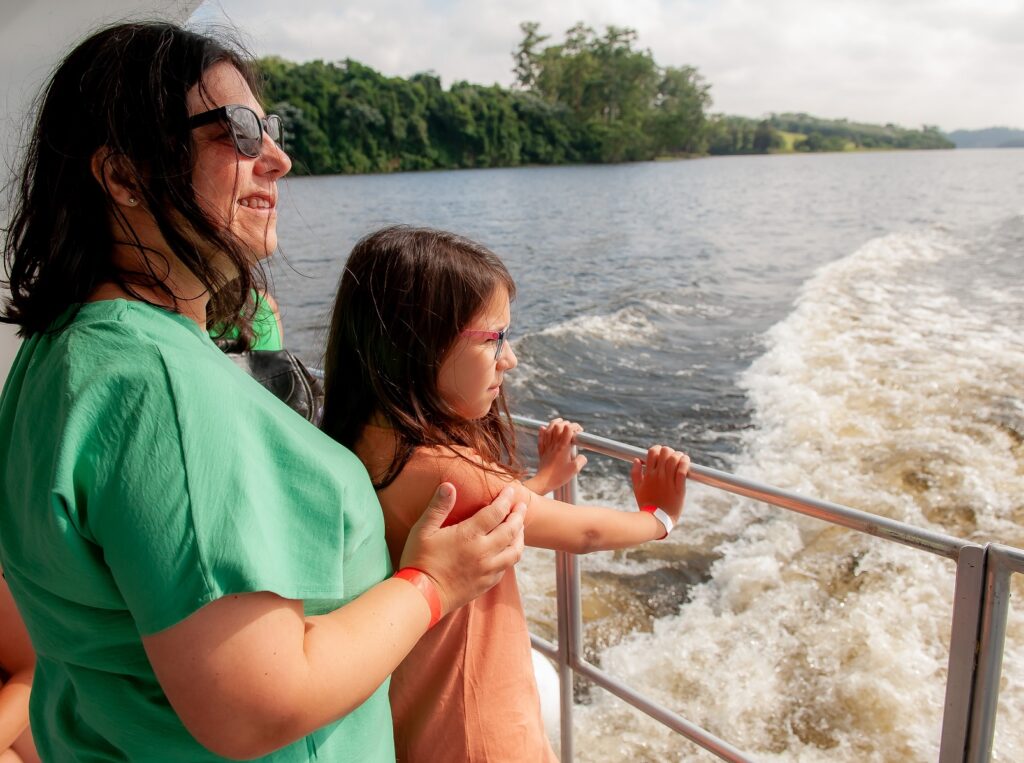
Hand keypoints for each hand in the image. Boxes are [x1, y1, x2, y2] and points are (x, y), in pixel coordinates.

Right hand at [399, 483, 525, 615]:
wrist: (422, 597)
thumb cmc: (419, 560)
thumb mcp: (423, 530)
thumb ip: (438, 507)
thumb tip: (449, 486)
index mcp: (469, 535)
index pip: (496, 512)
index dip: (505, 500)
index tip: (510, 491)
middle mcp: (484, 552)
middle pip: (511, 530)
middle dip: (518, 515)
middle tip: (521, 506)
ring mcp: (487, 569)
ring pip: (514, 551)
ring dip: (520, 537)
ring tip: (520, 527)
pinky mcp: (486, 583)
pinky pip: (506, 567)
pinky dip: (511, 555)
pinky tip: (508, 550)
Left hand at [529, 418, 586, 494]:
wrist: (543, 482)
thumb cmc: (558, 476)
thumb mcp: (574, 470)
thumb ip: (581, 460)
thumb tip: (583, 456)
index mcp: (562, 447)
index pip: (568, 429)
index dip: (575, 426)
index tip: (580, 431)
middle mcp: (553, 444)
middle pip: (557, 426)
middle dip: (566, 423)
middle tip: (572, 427)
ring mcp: (546, 447)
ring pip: (548, 429)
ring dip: (554, 423)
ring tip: (560, 422)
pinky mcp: (542, 452)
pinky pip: (541, 438)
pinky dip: (542, 432)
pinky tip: (543, 428)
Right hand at [631, 446, 689, 522]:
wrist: (656, 520)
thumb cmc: (646, 504)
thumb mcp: (637, 488)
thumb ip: (635, 473)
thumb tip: (637, 459)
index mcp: (649, 474)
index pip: (653, 452)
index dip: (657, 449)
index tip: (660, 454)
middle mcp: (659, 476)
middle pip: (665, 453)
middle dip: (669, 451)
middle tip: (671, 456)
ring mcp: (669, 482)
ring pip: (674, 460)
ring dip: (678, 455)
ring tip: (680, 458)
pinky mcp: (679, 489)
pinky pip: (682, 471)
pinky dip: (685, 462)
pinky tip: (686, 460)